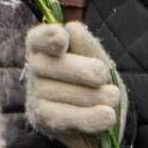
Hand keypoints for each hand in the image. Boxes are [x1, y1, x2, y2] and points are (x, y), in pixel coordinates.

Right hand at [24, 20, 125, 147]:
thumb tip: (72, 29)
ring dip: (97, 96)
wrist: (100, 115)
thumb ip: (87, 46)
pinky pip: (68, 117)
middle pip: (58, 66)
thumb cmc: (96, 81)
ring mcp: (35, 94)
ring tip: (112, 96)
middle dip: (88, 71)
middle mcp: (35, 67)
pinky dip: (92, 117)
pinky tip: (108, 115)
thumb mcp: (98, 59)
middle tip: (104, 76)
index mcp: (45, 45)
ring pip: (67, 93)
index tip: (62, 38)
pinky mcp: (42, 118)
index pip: (39, 38)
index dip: (48, 38)